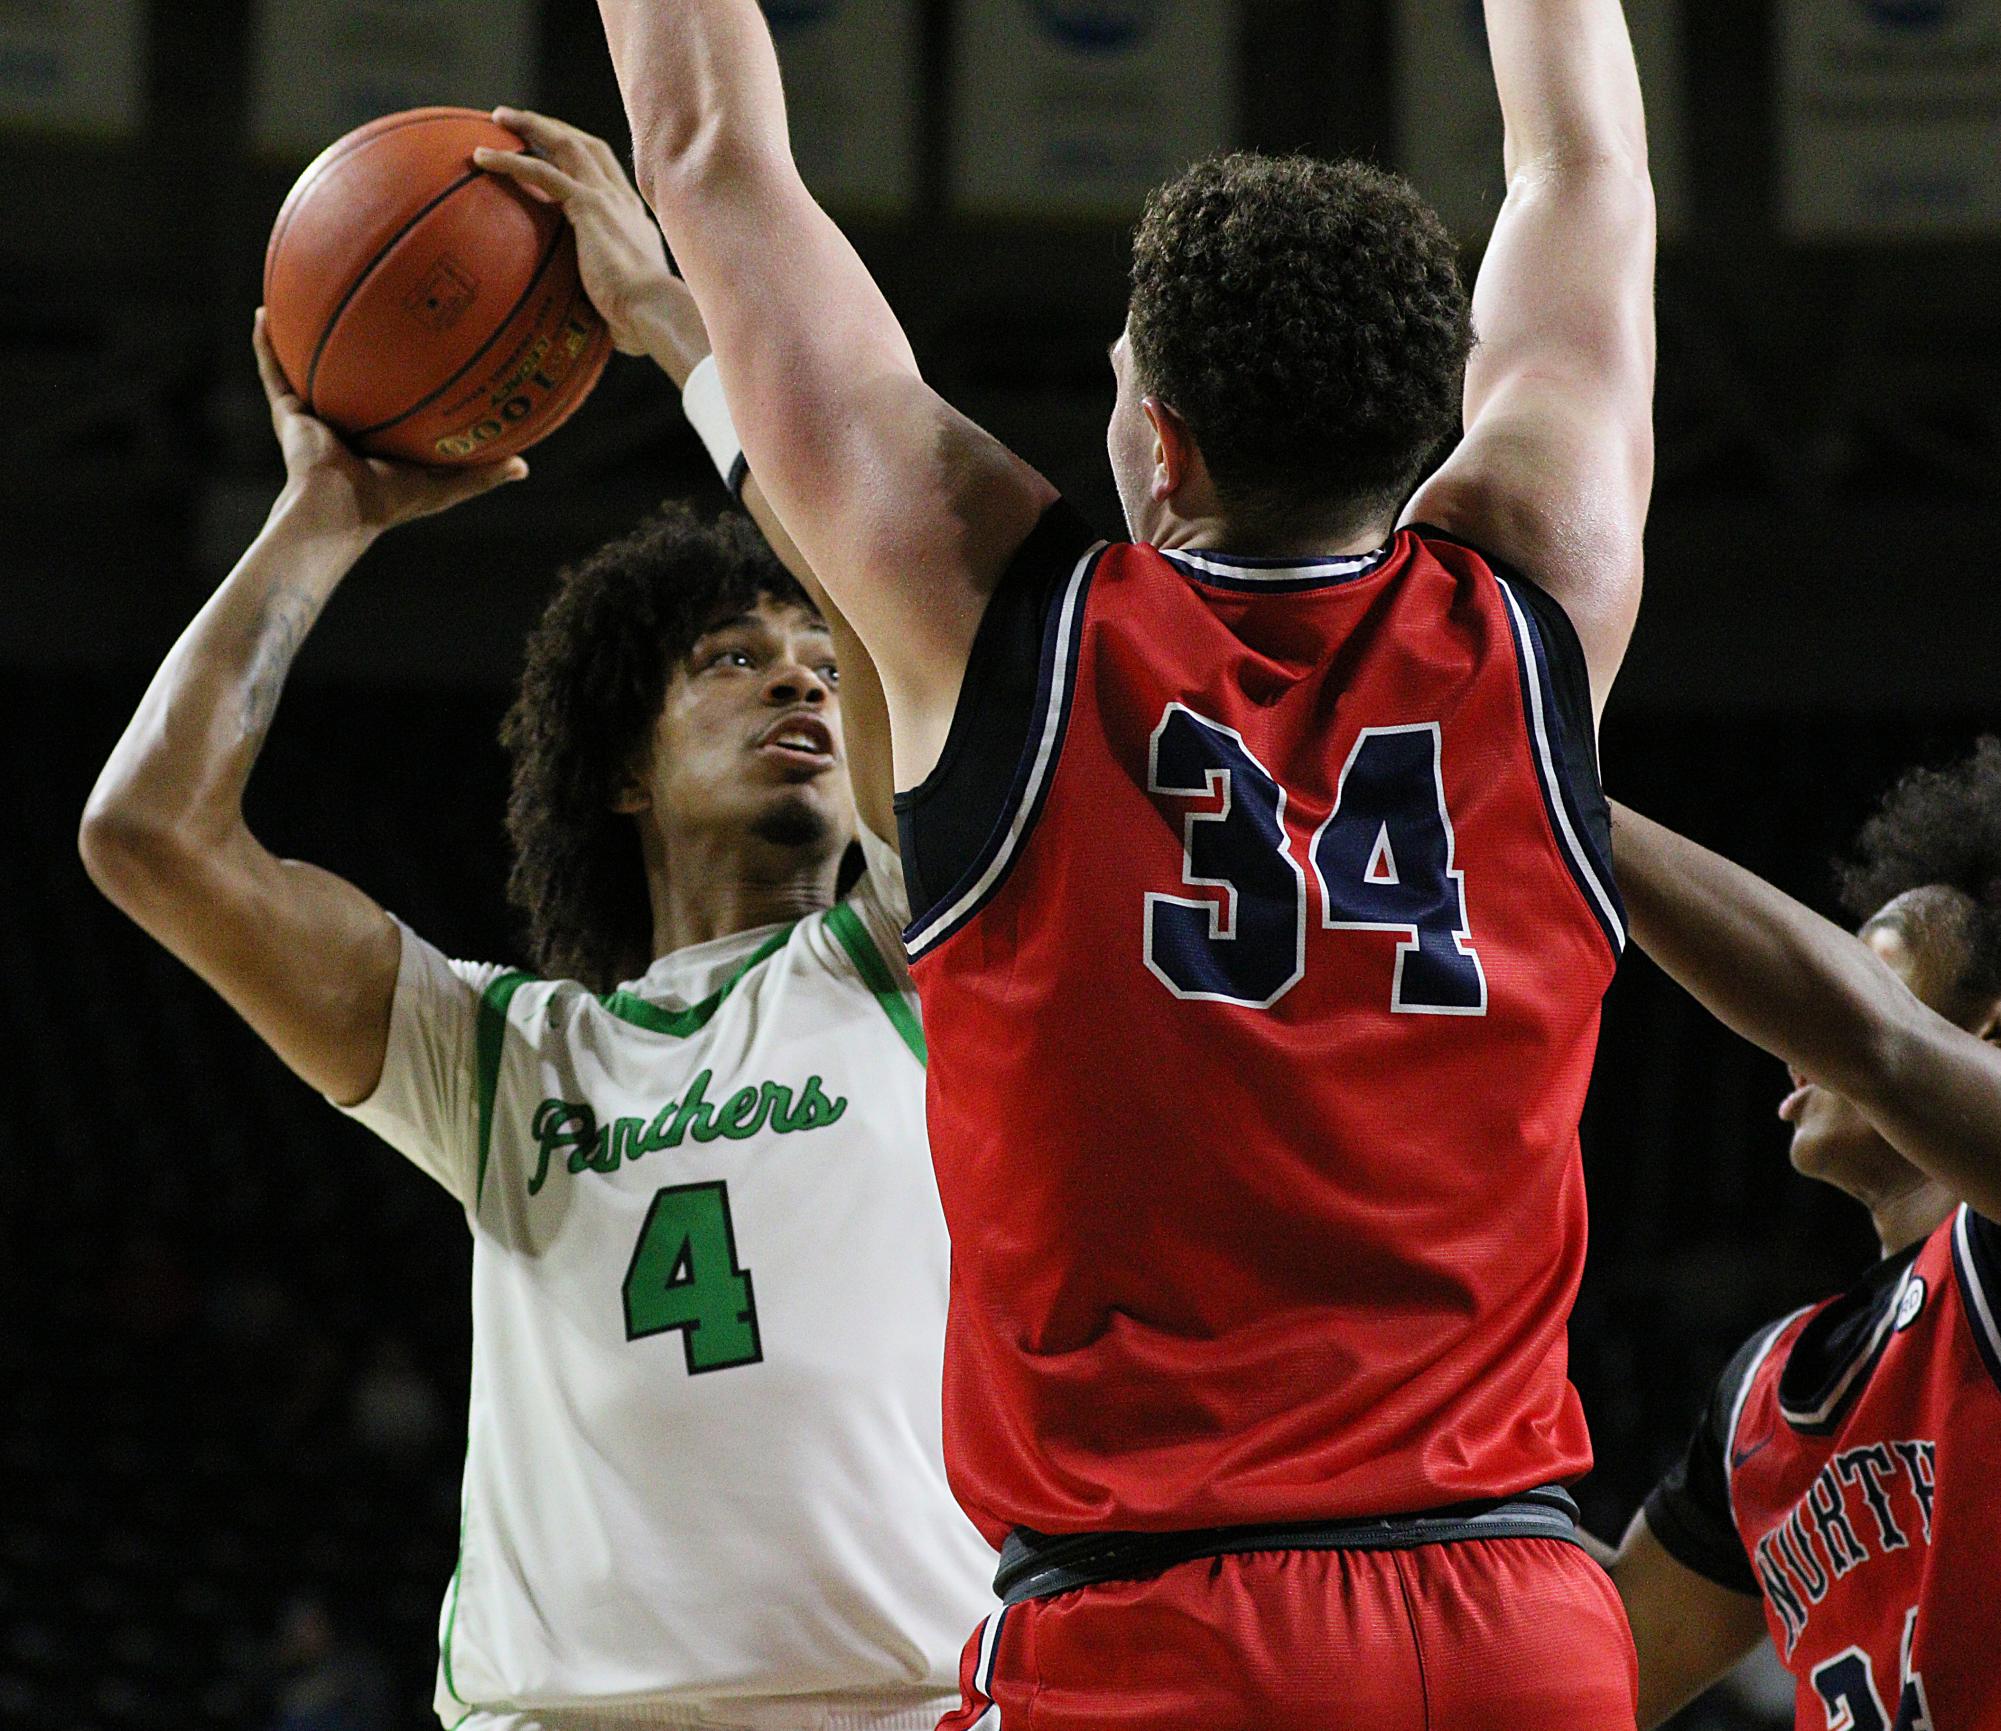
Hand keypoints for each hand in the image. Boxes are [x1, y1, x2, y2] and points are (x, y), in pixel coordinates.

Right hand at [253, 310, 525, 539]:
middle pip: (350, 370)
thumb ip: (482, 474)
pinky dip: (265, 344)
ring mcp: (314, 412)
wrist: (339, 512)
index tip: (416, 336)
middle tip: (365, 301)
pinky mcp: (287, 411)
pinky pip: (272, 370)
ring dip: (301, 330)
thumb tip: (524, 467)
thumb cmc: (390, 504)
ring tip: (301, 289)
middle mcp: (346, 417)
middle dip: (355, 339)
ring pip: (305, 362)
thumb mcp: (444, 485)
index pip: (389, 392)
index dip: (399, 368)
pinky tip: (263, 311)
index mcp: (379, 432)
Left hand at [477, 108, 702, 369]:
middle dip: (552, 126)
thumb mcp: (621, 300)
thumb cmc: (642, 321)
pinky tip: (482, 159)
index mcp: (631, 217)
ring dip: (531, 126)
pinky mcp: (589, 206)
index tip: (552, 148)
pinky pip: (542, 173)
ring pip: (565, 144)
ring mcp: (606, 198)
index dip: (577, 153)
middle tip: (519, 120)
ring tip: (498, 118)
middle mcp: (621, 199)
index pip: (604, 172)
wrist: (655, 312)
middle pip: (585, 144)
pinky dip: (511, 162)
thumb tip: (593, 326)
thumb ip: (603, 299)